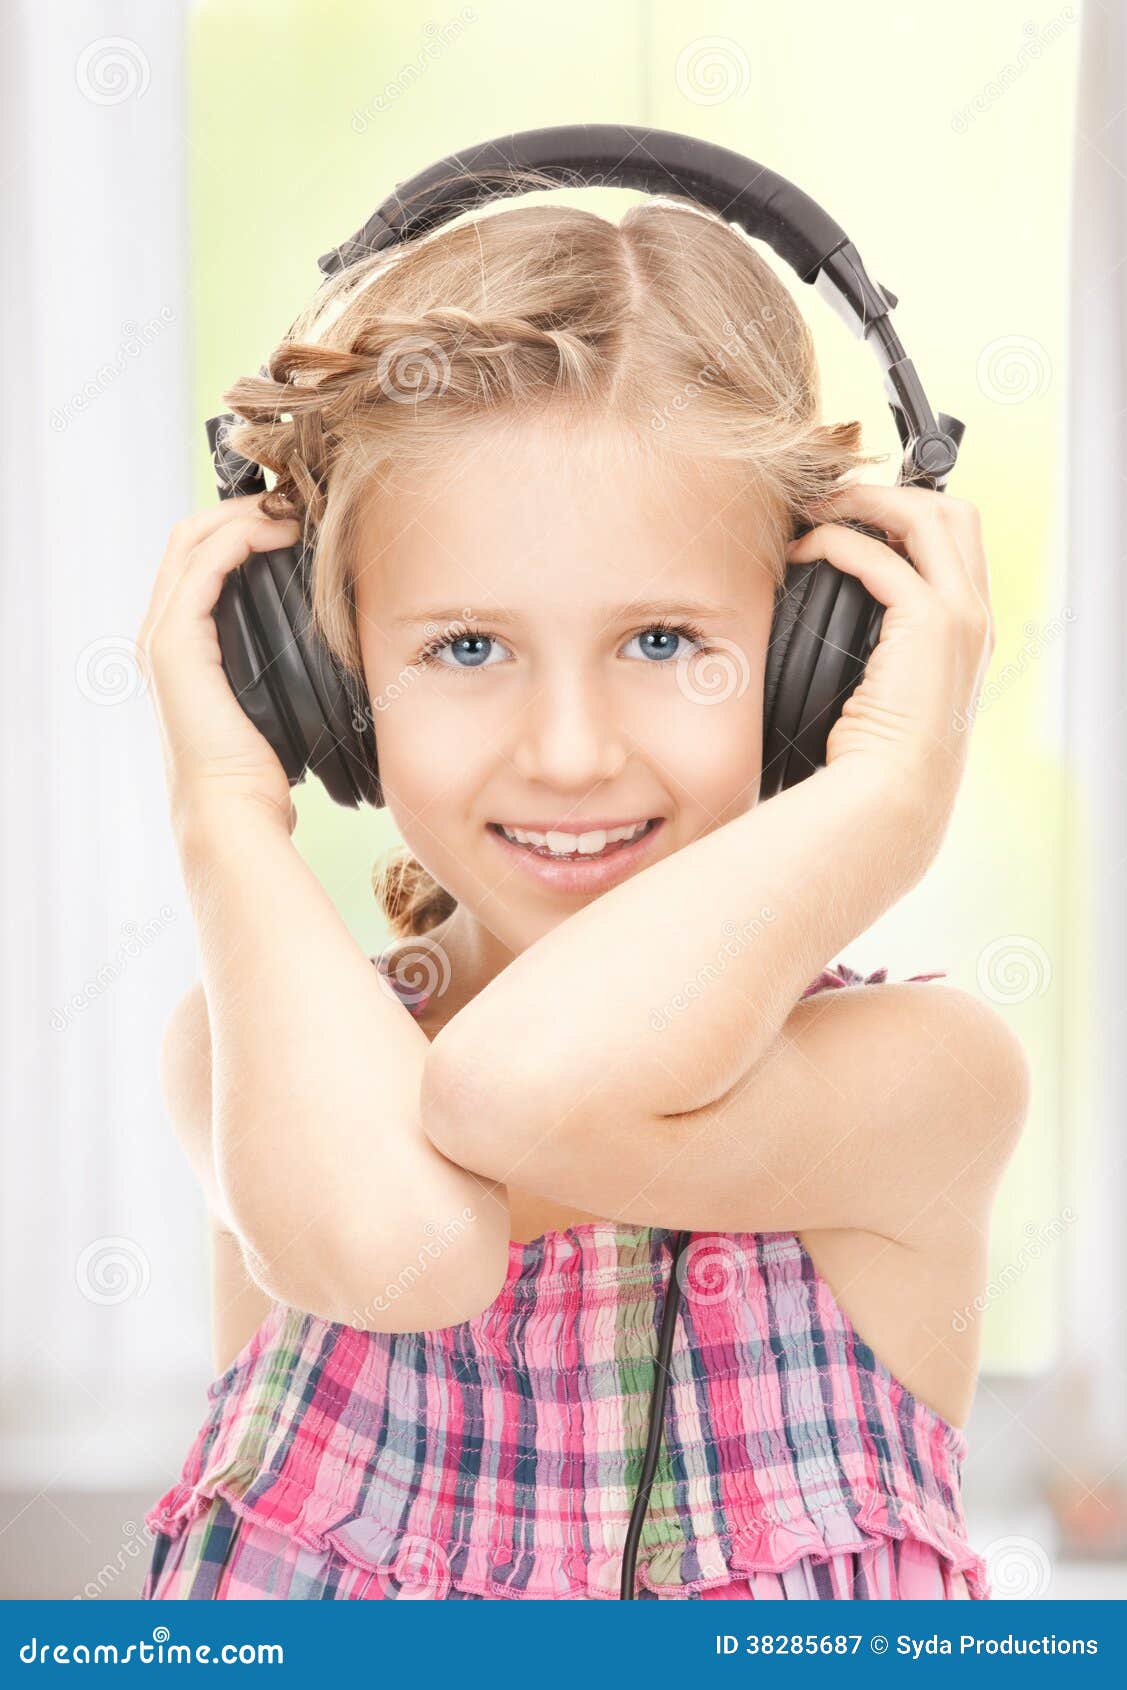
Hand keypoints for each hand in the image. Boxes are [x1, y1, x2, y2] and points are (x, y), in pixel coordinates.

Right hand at [137, 495, 302, 836]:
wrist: (233, 811)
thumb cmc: (264, 768)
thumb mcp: (277, 698)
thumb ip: (283, 660)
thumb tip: (334, 628)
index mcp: (182, 643)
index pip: (200, 557)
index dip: (244, 526)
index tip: (298, 519)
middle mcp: (161, 632)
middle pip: (189, 537)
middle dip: (242, 510)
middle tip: (297, 502)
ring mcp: (161, 635)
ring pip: (192, 540)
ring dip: (244, 515)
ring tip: (294, 509)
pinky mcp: (173, 643)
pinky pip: (204, 566)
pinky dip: (242, 539)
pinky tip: (282, 535)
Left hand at [785, 485, 994, 826]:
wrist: (890, 799)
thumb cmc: (875, 762)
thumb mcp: (879, 693)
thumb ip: (873, 650)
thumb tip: (822, 620)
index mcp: (968, 636)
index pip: (953, 547)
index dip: (906, 519)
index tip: (852, 517)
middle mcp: (976, 620)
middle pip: (955, 516)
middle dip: (893, 494)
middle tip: (835, 500)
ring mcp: (961, 619)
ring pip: (928, 519)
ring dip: (868, 502)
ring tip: (818, 510)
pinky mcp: (932, 624)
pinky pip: (881, 556)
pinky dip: (840, 541)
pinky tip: (806, 550)